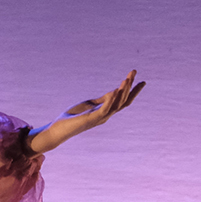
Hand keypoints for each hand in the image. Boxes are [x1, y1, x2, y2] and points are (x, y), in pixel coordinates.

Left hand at [28, 70, 144, 152]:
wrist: (58, 130)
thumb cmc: (72, 117)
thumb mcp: (89, 104)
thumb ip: (101, 100)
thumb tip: (113, 91)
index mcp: (106, 111)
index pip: (123, 100)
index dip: (133, 91)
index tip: (142, 80)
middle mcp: (106, 115)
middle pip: (123, 100)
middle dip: (130, 86)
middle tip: (134, 72)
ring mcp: (99, 118)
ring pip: (116, 104)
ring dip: (122, 91)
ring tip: (126, 79)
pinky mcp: (91, 119)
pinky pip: (104, 109)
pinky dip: (110, 100)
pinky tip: (114, 91)